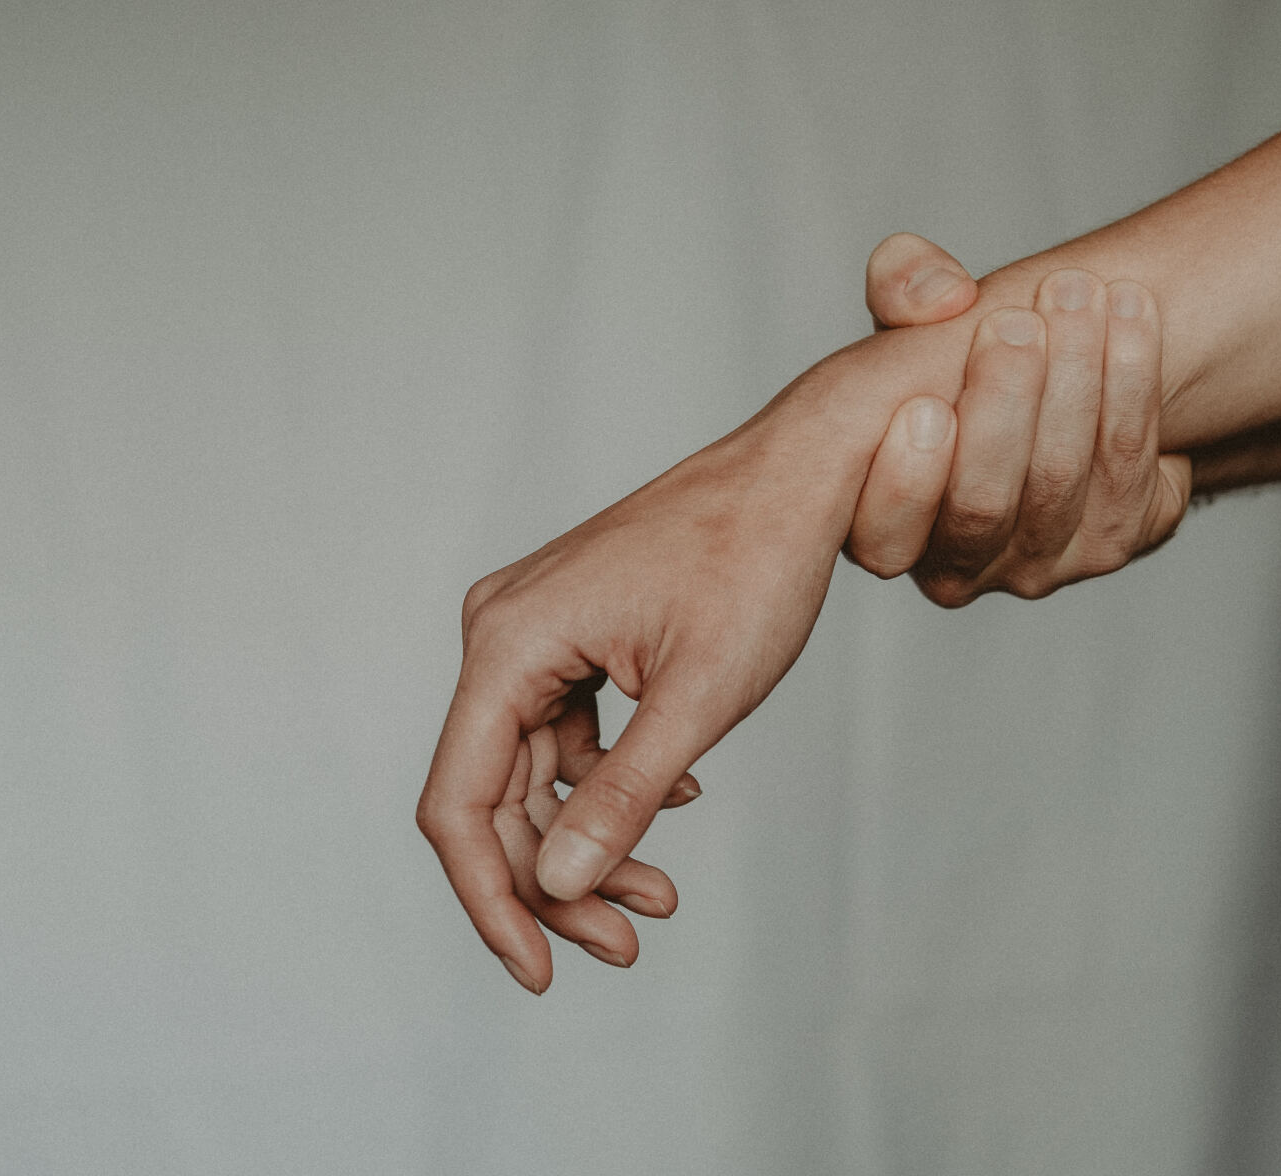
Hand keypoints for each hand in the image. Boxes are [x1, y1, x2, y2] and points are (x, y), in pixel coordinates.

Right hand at [419, 365, 876, 992]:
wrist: (795, 476)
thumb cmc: (754, 564)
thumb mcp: (696, 699)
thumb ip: (620, 796)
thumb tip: (554, 885)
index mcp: (511, 641)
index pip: (459, 802)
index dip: (490, 899)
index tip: (543, 972)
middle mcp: (503, 632)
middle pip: (496, 793)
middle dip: (556, 878)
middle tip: (629, 940)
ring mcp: (535, 629)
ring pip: (534, 768)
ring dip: (589, 836)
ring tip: (661, 892)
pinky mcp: (571, 632)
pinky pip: (565, 729)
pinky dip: (608, 779)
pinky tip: (675, 794)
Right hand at [845, 233, 1191, 605]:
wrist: (1051, 379)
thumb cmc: (953, 362)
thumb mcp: (908, 316)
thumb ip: (898, 287)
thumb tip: (943, 298)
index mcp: (876, 527)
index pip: (884, 543)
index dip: (907, 484)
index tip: (927, 404)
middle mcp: (952, 568)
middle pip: (980, 507)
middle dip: (1003, 405)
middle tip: (1015, 323)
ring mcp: (1033, 567)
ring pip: (1058, 484)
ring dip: (1075, 377)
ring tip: (1078, 293)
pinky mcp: (1109, 544)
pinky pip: (1128, 475)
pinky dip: (1133, 385)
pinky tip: (1128, 314)